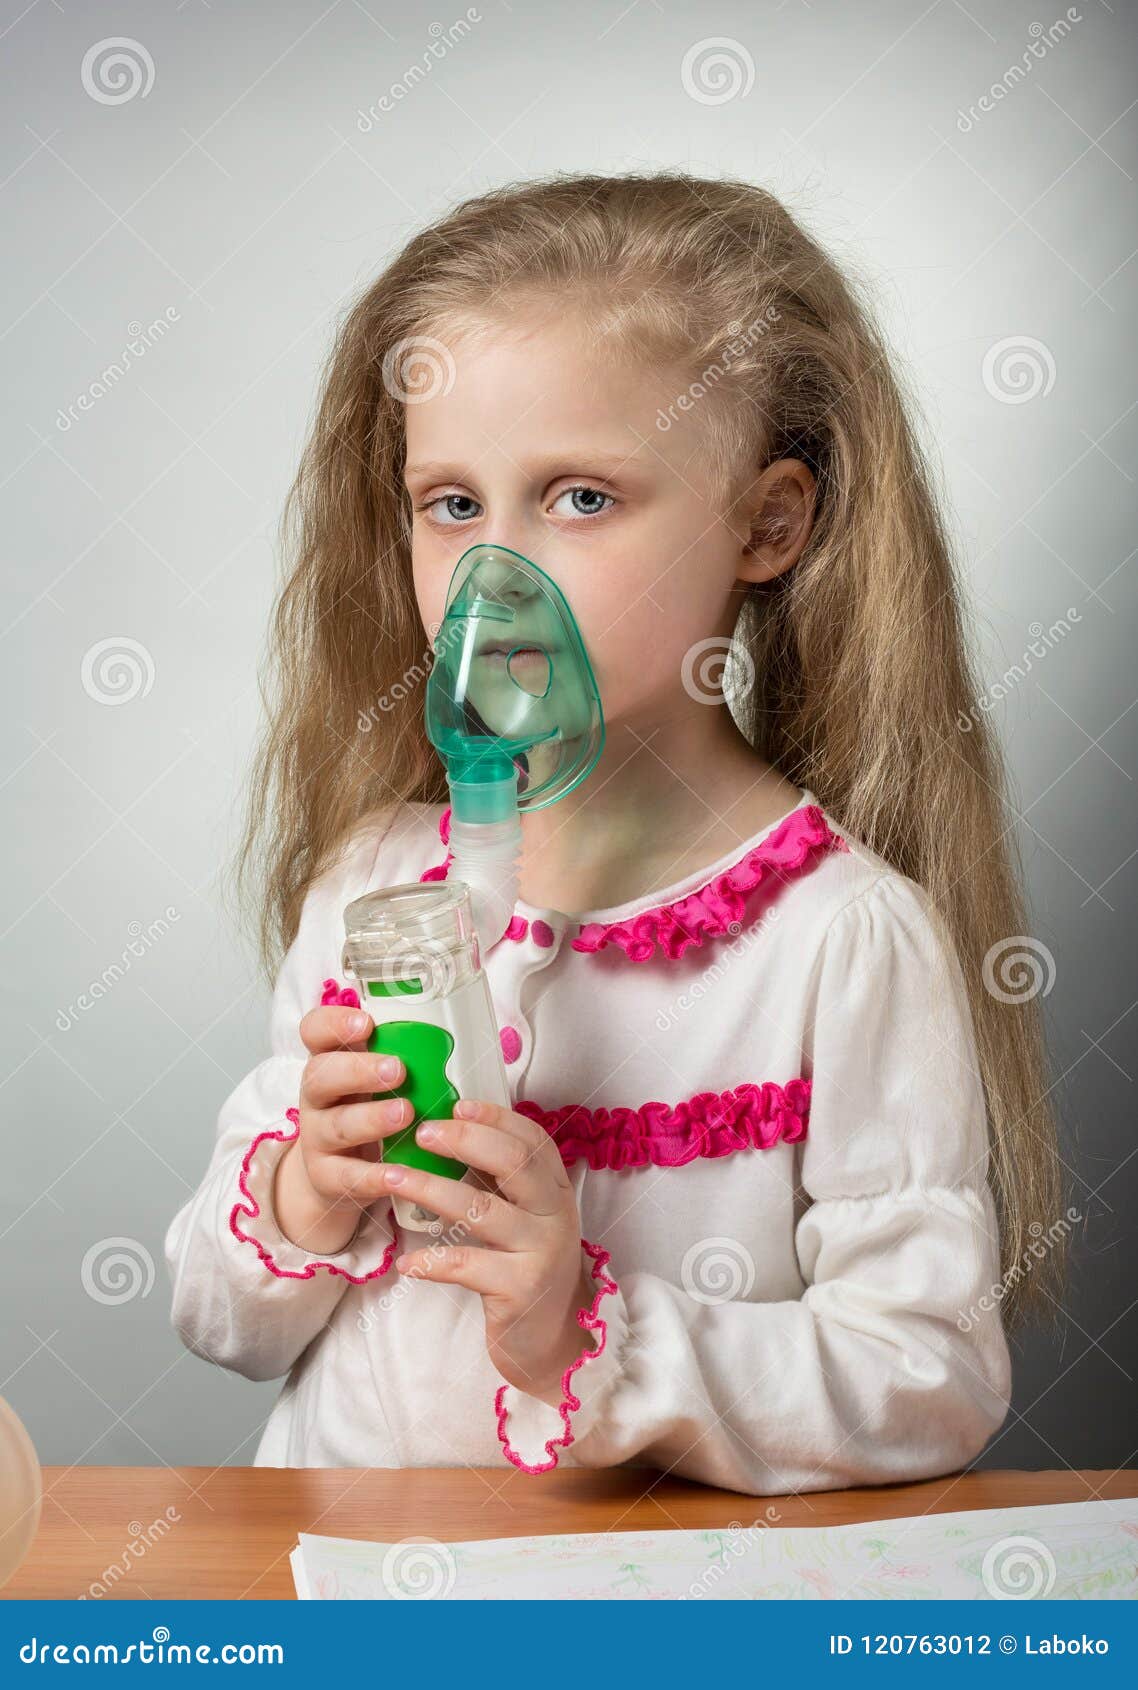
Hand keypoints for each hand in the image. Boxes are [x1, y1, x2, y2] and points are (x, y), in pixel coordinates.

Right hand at [273, 1004, 412, 1254]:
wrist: (337, 1173)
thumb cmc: (368, 1110)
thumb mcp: (375, 1080)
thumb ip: (399, 1057)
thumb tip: (451, 1042)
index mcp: (330, 1062)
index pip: (315, 1032)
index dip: (333, 1023)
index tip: (366, 1023)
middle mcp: (317, 1097)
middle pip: (320, 1075)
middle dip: (358, 1070)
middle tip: (397, 1069)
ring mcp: (317, 1137)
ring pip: (336, 1126)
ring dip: (371, 1118)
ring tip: (405, 1113)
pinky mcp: (326, 1177)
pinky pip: (348, 1176)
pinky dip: (373, 1175)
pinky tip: (398, 1173)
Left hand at [386, 1099, 598, 1404]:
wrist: (553, 1341)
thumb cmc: (527, 1269)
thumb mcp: (527, 1219)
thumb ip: (502, 1183)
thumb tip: (451, 1136)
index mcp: (555, 1190)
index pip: (533, 1140)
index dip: (496, 1118)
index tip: (456, 1105)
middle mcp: (555, 1214)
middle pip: (514, 1163)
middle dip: (465, 1141)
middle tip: (421, 1132)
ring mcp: (540, 1251)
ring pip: (482, 1209)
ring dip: (431, 1189)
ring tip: (392, 1178)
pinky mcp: (520, 1290)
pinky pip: (466, 1265)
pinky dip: (432, 1260)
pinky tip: (407, 1260)